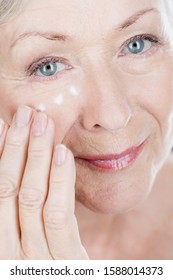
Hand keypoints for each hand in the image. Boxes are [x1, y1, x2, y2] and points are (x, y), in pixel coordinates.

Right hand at [0, 106, 88, 258]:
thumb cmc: (47, 267)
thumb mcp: (32, 242)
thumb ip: (25, 214)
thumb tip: (25, 170)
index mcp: (1, 241)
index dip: (0, 154)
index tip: (5, 125)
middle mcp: (8, 250)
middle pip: (8, 188)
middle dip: (15, 146)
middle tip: (25, 114)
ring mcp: (33, 259)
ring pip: (30, 197)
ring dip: (36, 156)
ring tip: (42, 123)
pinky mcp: (64, 263)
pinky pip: (58, 216)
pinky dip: (59, 182)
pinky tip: (62, 153)